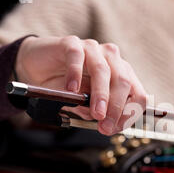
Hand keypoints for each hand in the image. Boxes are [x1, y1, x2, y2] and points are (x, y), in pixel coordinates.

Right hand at [15, 36, 146, 134]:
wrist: (36, 67)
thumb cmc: (64, 86)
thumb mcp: (83, 105)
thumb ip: (95, 112)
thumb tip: (106, 123)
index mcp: (121, 74)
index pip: (137, 94)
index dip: (130, 113)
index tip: (115, 129)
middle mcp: (111, 59)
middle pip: (123, 83)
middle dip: (116, 108)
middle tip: (105, 126)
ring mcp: (92, 49)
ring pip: (103, 71)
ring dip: (101, 95)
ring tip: (96, 113)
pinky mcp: (71, 43)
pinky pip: (76, 57)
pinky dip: (75, 74)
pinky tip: (71, 89)